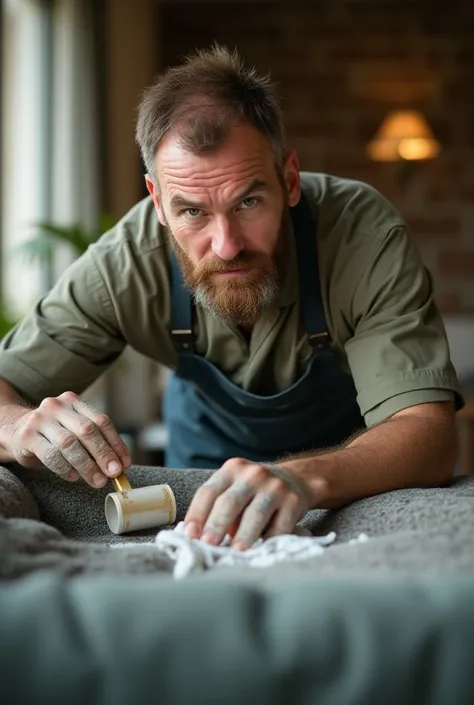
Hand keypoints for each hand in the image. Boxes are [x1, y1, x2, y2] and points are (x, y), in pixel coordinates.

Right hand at [9, 391, 129, 486]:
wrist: (15, 431)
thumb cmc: (52, 435)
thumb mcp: (73, 430)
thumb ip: (94, 442)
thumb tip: (119, 465)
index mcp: (74, 402)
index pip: (101, 421)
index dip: (116, 443)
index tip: (124, 463)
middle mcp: (57, 406)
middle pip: (87, 430)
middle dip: (104, 454)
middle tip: (114, 474)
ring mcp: (40, 419)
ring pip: (69, 443)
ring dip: (86, 465)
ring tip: (97, 480)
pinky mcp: (27, 436)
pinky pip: (50, 454)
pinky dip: (64, 468)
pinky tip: (73, 477)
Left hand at [183, 457, 309, 549]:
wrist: (295, 479)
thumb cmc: (254, 491)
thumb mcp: (234, 488)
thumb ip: (218, 507)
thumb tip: (199, 537)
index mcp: (232, 469)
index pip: (209, 491)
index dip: (197, 514)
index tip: (190, 535)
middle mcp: (253, 474)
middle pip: (229, 502)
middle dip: (216, 525)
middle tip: (208, 545)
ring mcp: (275, 486)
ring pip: (255, 514)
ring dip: (243, 535)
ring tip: (234, 552)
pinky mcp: (293, 501)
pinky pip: (279, 525)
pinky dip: (268, 540)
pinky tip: (260, 550)